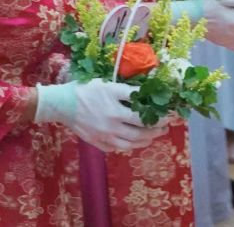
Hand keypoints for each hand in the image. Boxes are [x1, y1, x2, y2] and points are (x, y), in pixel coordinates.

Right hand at [40, 79, 165, 153]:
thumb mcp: (110, 85)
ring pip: (131, 145)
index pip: (145, 118)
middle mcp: (111, 127)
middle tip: (165, 127)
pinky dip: (130, 146)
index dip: (161, 118)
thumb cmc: (87, 90)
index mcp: (116, 111)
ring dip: (146, 141)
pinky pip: (118, 149)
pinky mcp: (97, 143)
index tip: (171, 115)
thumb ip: (130, 91)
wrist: (62, 104)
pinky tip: (136, 141)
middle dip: (156, 131)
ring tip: (154, 135)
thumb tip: (149, 94)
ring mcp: (104, 138)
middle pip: (140, 134)